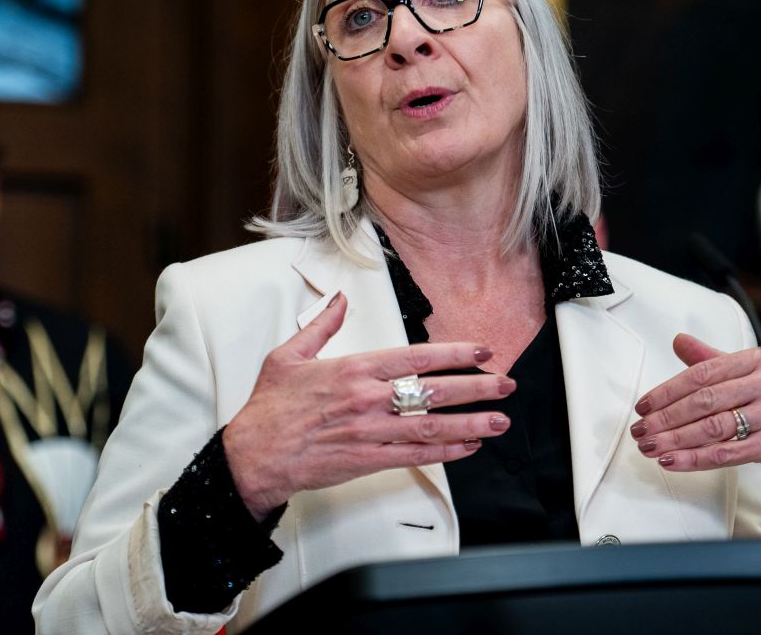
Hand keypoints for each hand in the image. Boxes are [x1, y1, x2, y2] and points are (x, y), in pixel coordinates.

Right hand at [223, 292, 514, 519]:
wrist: (254, 456)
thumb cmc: (270, 410)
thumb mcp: (289, 355)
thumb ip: (321, 326)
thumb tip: (339, 301)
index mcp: (353, 369)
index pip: (415, 357)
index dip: (454, 354)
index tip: (480, 351)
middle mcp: (367, 399)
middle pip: (434, 391)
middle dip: (476, 388)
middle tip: (505, 385)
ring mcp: (371, 431)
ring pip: (432, 427)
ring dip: (471, 424)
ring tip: (499, 421)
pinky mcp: (368, 460)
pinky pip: (416, 455)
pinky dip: (446, 452)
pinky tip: (468, 448)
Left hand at [629, 334, 760, 493]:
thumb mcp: (755, 375)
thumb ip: (714, 360)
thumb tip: (680, 342)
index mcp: (756, 362)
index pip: (701, 374)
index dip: (668, 391)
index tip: (645, 405)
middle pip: (704, 401)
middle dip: (666, 417)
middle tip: (641, 429)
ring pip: (713, 427)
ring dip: (675, 440)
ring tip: (651, 447)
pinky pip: (727, 452)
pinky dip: (696, 459)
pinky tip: (675, 462)